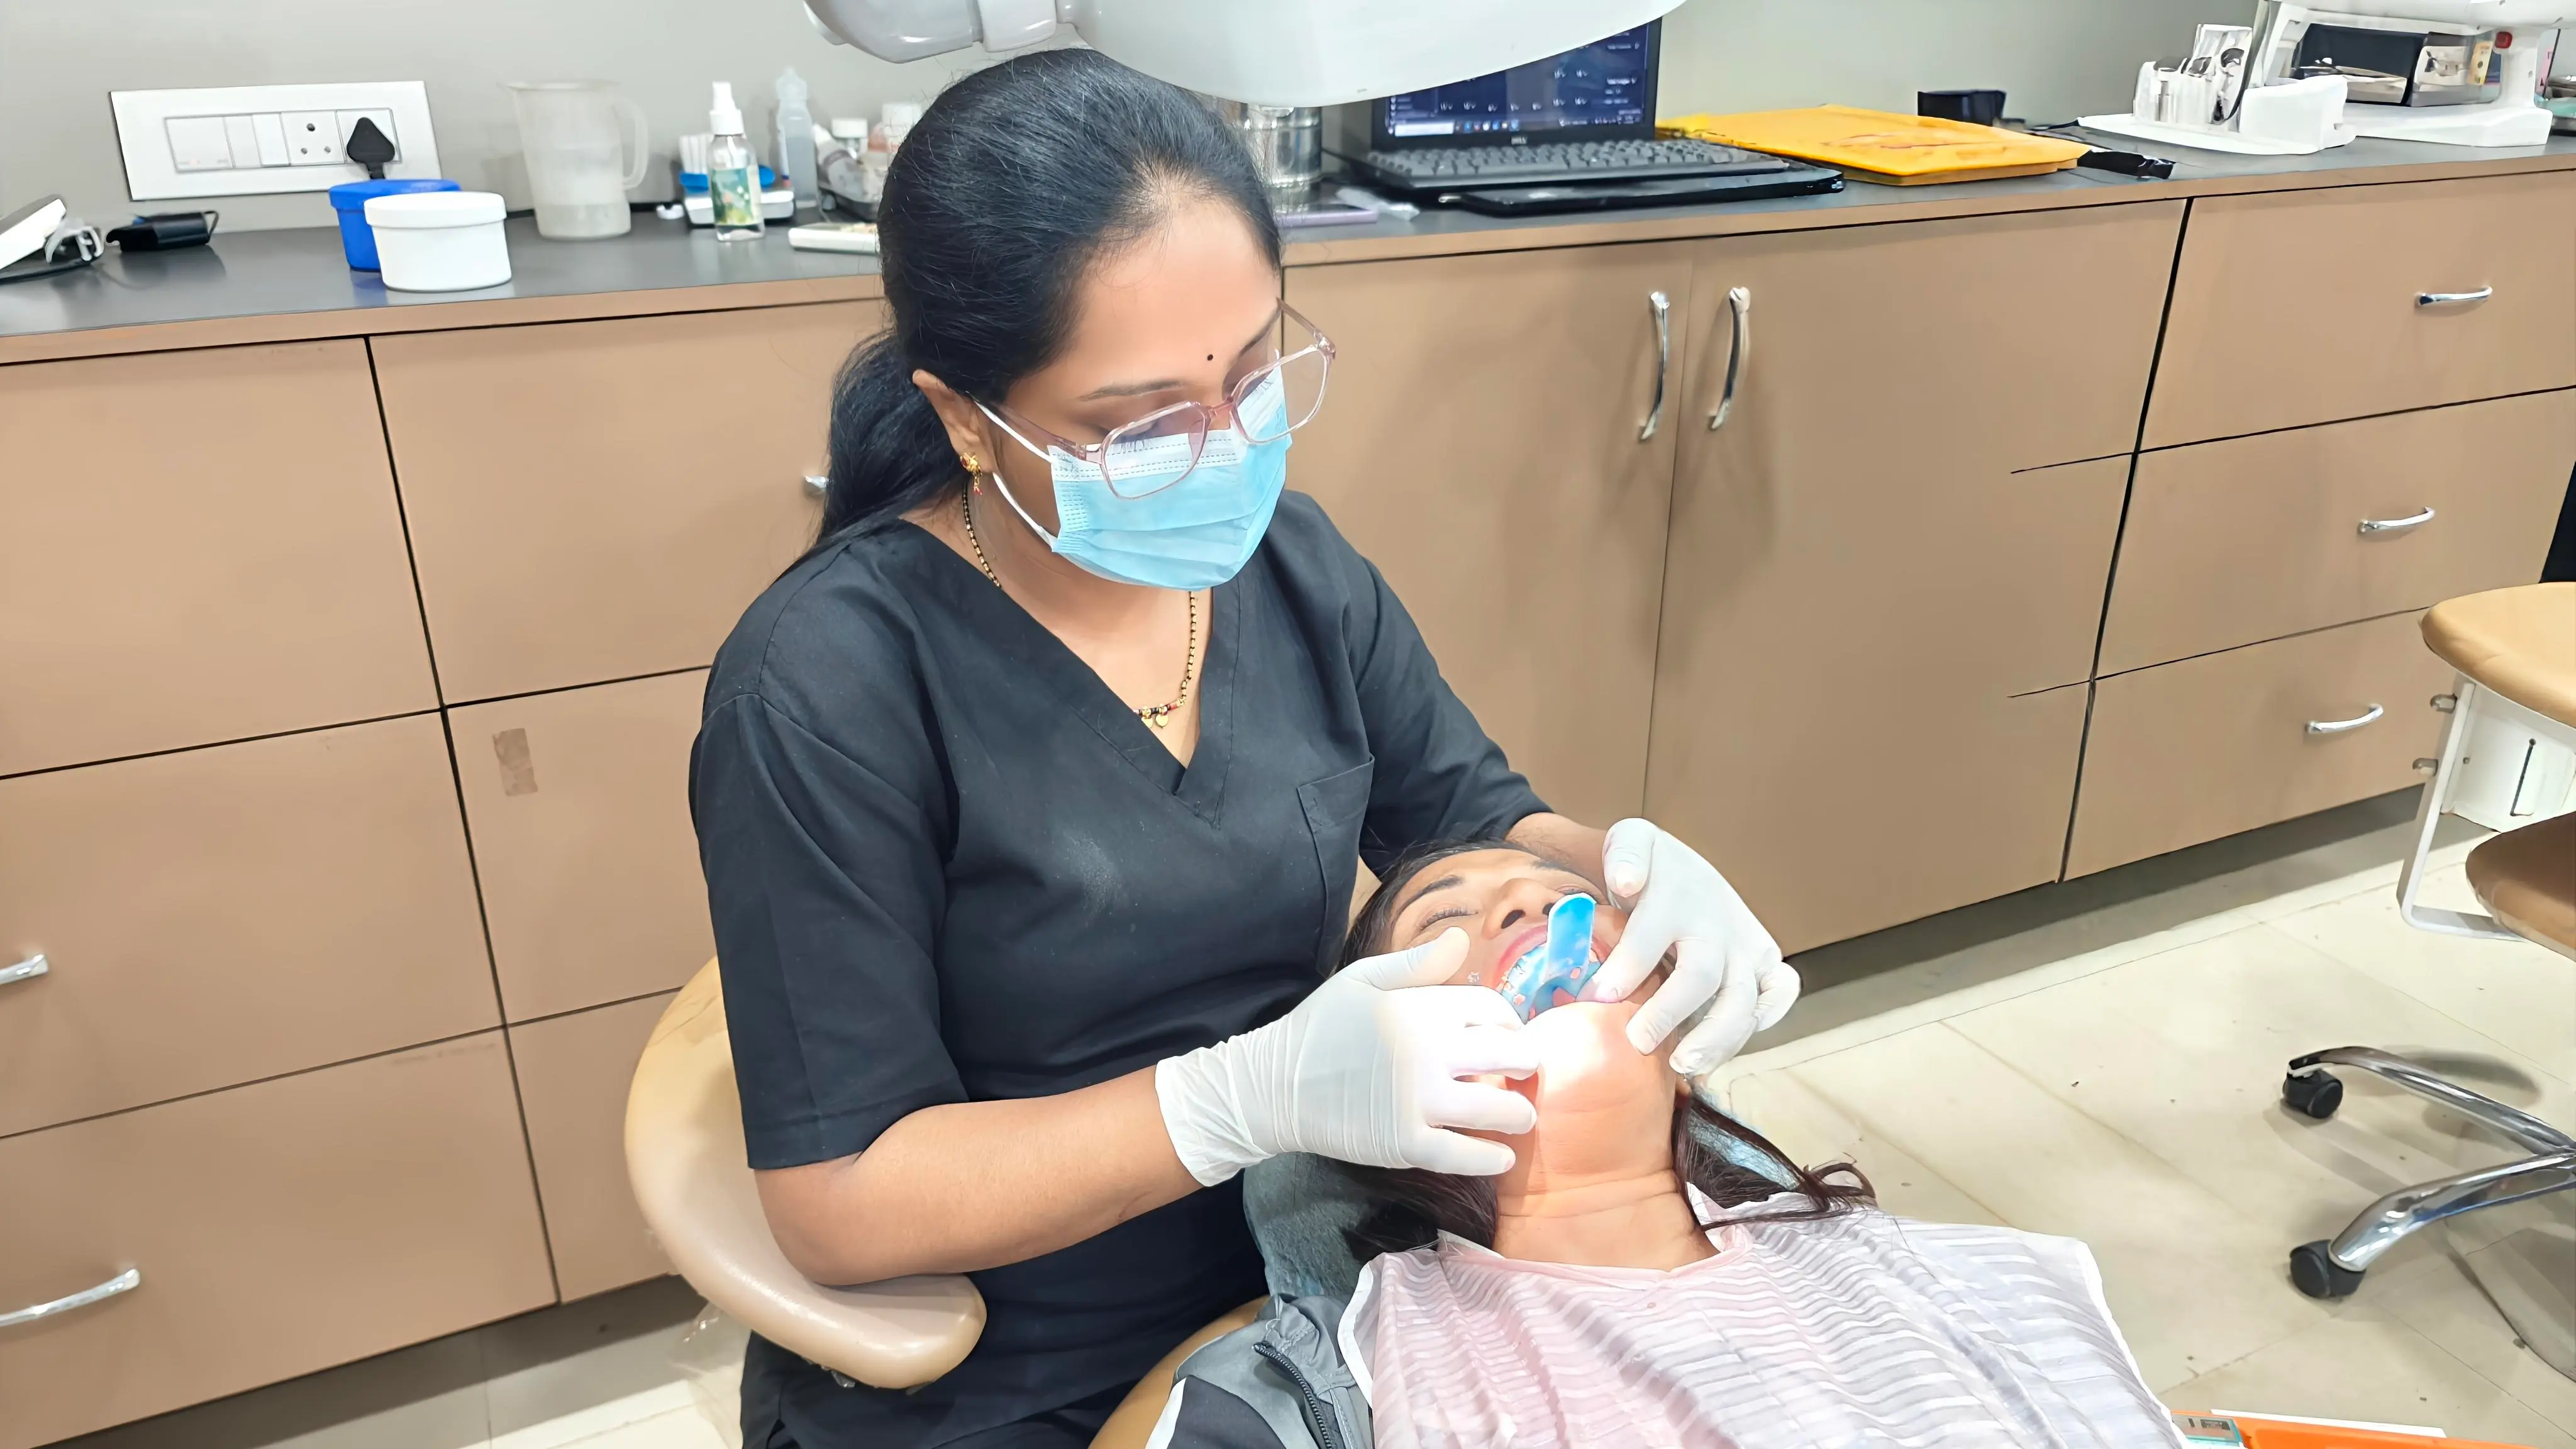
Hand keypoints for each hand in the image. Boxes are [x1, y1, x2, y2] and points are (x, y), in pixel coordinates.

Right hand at [1155, 929, 1541, 1183]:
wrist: (1274, 1087)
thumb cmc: (1320, 1028)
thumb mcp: (1362, 980)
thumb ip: (1415, 964)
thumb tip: (1462, 940)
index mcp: (1418, 1007)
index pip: (1490, 1009)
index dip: (1509, 1021)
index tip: (1510, 1033)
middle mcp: (1426, 1051)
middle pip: (1507, 1054)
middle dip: (1526, 1062)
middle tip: (1526, 1071)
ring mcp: (1418, 1100)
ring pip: (1495, 1107)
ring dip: (1519, 1111)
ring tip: (1521, 1114)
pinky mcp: (1406, 1143)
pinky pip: (1464, 1155)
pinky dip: (1491, 1158)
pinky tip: (1503, 1156)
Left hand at [1589, 819, 1798, 1081]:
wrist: (1685, 867)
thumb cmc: (1650, 868)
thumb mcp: (1630, 844)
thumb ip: (1624, 856)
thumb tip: (1624, 881)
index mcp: (1675, 897)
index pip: (1650, 935)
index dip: (1626, 968)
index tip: (1600, 996)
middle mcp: (1717, 925)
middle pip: (1701, 975)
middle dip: (1671, 1012)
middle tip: (1639, 1041)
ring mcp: (1745, 945)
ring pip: (1742, 999)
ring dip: (1716, 1037)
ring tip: (1683, 1065)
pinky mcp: (1765, 961)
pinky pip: (1780, 992)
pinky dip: (1766, 1021)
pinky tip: (1726, 1052)